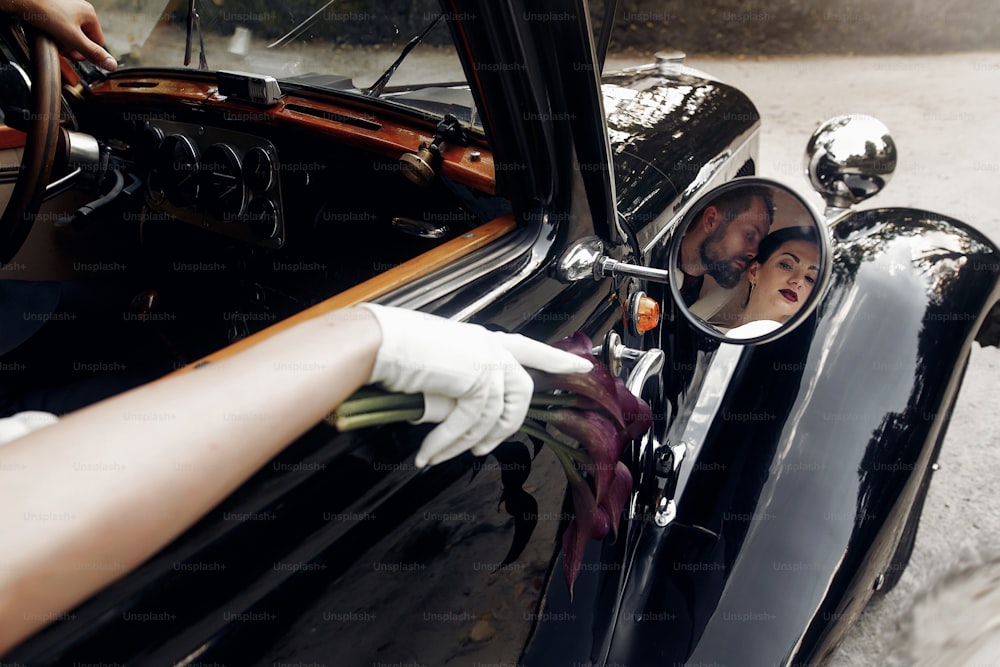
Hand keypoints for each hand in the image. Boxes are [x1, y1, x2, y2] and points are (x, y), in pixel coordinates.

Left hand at [12, 0, 116, 69]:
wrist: (21, 0)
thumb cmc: (44, 12)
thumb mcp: (72, 38)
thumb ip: (92, 52)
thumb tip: (111, 64)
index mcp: (89, 14)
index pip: (98, 42)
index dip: (86, 52)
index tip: (74, 54)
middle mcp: (80, 9)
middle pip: (83, 37)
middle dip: (72, 46)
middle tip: (61, 47)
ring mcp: (66, 8)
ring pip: (70, 32)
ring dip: (62, 40)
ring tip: (52, 38)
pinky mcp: (54, 8)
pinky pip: (59, 26)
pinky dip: (54, 32)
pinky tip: (46, 31)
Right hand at [360, 304, 591, 466]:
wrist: (377, 342)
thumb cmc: (394, 349)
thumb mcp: (435, 363)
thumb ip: (455, 382)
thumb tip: (454, 414)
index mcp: (482, 340)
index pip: (528, 348)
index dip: (556, 361)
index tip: (583, 368)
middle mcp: (490, 348)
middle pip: (520, 394)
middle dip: (504, 428)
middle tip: (484, 450)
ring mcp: (487, 363)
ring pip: (491, 418)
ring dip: (463, 444)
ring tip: (439, 456)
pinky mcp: (476, 380)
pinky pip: (469, 425)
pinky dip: (446, 444)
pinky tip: (427, 454)